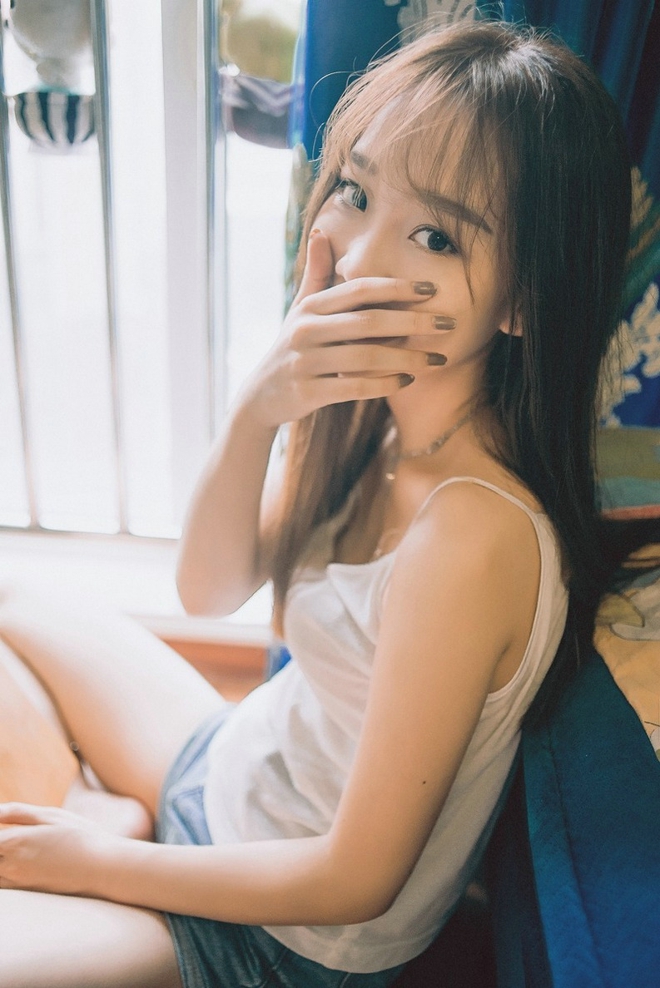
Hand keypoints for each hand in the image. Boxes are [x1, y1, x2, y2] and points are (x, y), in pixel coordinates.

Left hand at [0, 802, 118, 895]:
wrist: (103, 868)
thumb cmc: (81, 836)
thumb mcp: (52, 815)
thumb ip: (18, 813)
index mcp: (16, 841)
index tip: (4, 829)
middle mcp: (11, 866)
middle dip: (0, 845)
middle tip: (10, 840)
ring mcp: (18, 883)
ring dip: (2, 859)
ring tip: (15, 850)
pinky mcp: (27, 893)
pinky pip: (4, 884)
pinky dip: (5, 873)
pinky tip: (18, 862)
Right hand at [240, 229, 453, 429]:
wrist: (261, 395)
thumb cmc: (292, 346)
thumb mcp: (300, 309)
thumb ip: (316, 274)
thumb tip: (319, 231)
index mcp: (310, 307)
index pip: (360, 290)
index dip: (398, 288)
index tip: (433, 289)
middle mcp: (306, 330)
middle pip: (369, 322)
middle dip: (414, 322)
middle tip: (449, 323)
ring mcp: (306, 362)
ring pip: (367, 358)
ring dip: (408, 358)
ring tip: (437, 360)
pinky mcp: (309, 392)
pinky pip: (355, 387)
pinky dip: (385, 384)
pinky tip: (408, 381)